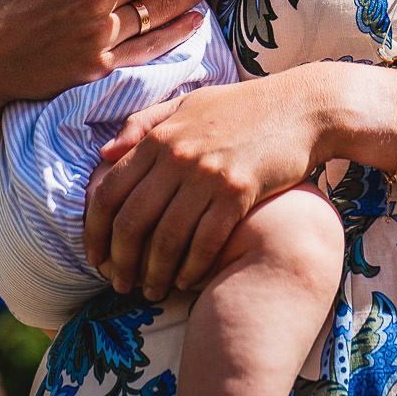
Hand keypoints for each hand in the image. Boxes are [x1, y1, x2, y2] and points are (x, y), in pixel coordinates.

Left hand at [84, 68, 336, 298]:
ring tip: (152, 291)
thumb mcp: (189, 104)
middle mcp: (177, 156)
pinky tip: (187, 281)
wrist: (302, 107)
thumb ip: (143, 124)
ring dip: (155, 273)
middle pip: (132, 221)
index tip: (94, 256)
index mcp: (159, 136)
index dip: (94, 230)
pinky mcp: (238, 192)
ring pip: (166, 238)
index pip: (109, 191)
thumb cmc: (243, 106)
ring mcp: (207, 174)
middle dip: (120, 261)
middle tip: (119, 284)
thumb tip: (105, 153)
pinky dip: (191, 267)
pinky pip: (205, 241)